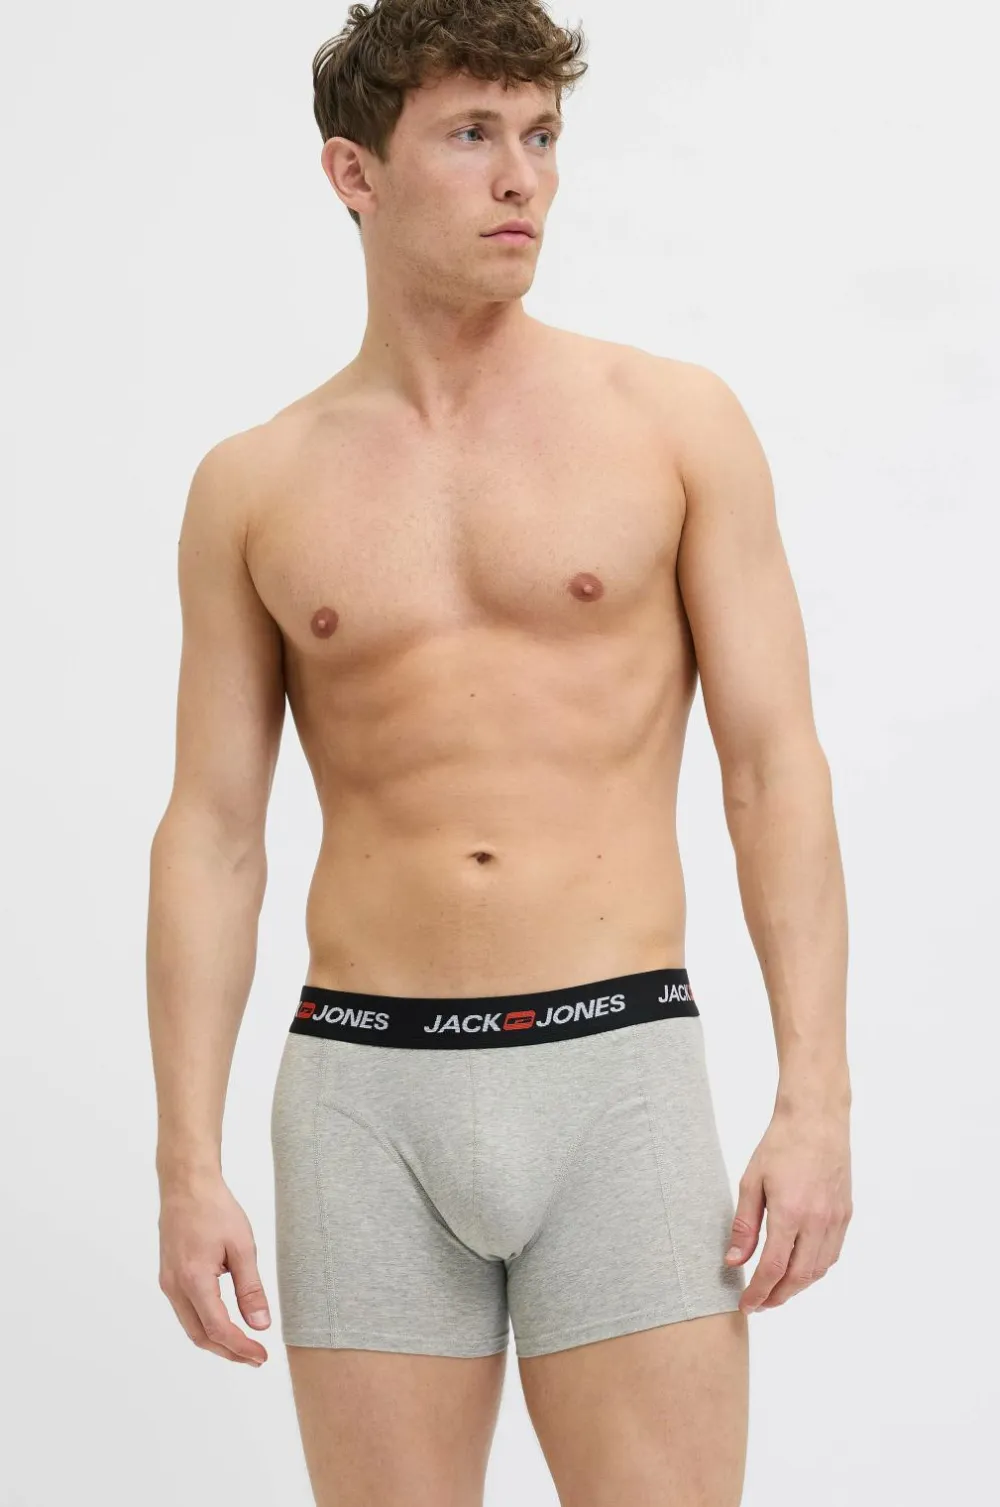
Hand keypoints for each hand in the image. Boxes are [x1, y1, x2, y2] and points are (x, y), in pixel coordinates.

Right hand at [158, 1173, 271, 1363]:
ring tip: (244, 1344)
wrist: (186, 1184)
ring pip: (190, 1326)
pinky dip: (204, 1324)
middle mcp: (175, 1286)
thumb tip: (260, 1325)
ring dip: (216, 1340)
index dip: (240, 1347)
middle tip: (256, 1357)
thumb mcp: (242, 1247)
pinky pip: (185, 1311)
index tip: (261, 1355)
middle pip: (200, 1336)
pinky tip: (224, 1322)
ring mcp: (167, 1283)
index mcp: (194, 1279)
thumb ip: (250, 1289)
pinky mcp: (168, 1277)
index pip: (217, 1329)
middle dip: (228, 1351)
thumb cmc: (215, 1209)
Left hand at [725, 1105, 851, 1312]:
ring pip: (818, 1270)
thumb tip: (734, 1262)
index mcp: (790, 1213)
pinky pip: (832, 1254)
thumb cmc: (780, 1145)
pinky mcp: (846, 1214)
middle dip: (777, 1297)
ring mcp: (835, 1220)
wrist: (817, 1120)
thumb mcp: (751, 1182)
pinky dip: (814, 1269)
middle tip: (759, 1304)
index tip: (746, 1305)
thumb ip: (744, 1225)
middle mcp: (817, 1222)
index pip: (774, 1268)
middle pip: (799, 1277)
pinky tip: (800, 1268)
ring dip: (797, 1287)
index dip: (758, 1292)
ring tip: (776, 1290)